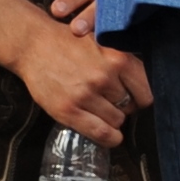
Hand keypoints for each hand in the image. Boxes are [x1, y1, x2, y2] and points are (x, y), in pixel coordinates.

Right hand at [7, 11, 154, 145]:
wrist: (34, 45)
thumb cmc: (70, 43)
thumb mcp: (102, 42)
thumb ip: (122, 61)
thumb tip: (142, 86)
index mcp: (117, 58)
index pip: (145, 92)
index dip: (140, 98)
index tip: (133, 98)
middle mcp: (104, 77)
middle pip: (130, 108)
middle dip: (123, 107)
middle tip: (110, 101)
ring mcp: (86, 95)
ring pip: (116, 121)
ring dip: (112, 119)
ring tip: (100, 109)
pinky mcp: (69, 110)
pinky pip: (101, 133)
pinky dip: (109, 138)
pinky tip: (108, 135)